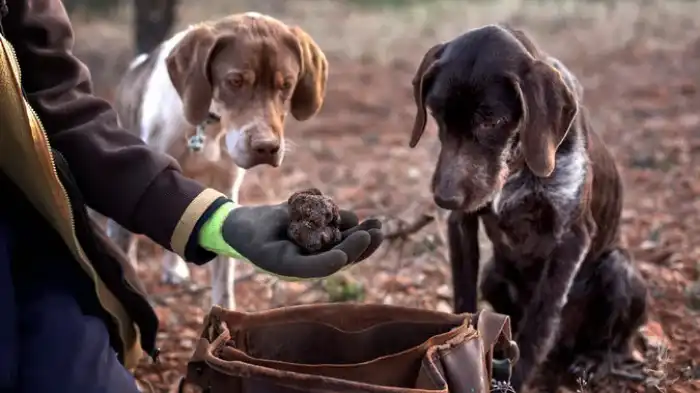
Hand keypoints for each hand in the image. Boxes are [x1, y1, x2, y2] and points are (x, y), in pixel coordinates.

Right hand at [198, 201, 382, 279]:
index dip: (349, 250)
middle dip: (362, 242)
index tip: (362, 237)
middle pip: (343, 252)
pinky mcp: (315, 228)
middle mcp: (311, 257)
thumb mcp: (272, 248)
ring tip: (377, 223)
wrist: (240, 225)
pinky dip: (344, 218)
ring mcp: (314, 243)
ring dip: (361, 230)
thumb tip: (340, 261)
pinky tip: (353, 216)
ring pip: (343, 238)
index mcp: (302, 267)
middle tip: (377, 230)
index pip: (330, 262)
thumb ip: (304, 256)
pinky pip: (335, 223)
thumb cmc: (252, 238)